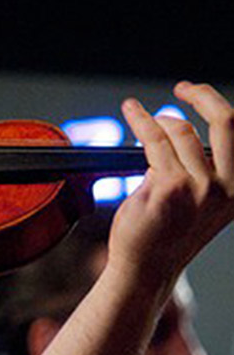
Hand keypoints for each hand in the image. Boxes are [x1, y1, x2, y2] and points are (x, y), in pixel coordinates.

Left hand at [109, 81, 233, 286]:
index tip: (195, 93)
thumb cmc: (167, 232)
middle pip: (227, 121)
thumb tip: (181, 130)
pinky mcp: (168, 188)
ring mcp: (200, 188)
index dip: (215, 104)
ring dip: (157, 121)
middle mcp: (228, 188)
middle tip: (182, 88)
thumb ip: (201, 168)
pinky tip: (131, 110)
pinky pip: (153, 139)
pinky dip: (140, 119)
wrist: (147, 267)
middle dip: (204, 95)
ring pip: (179, 131)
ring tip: (143, 122)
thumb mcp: (200, 200)